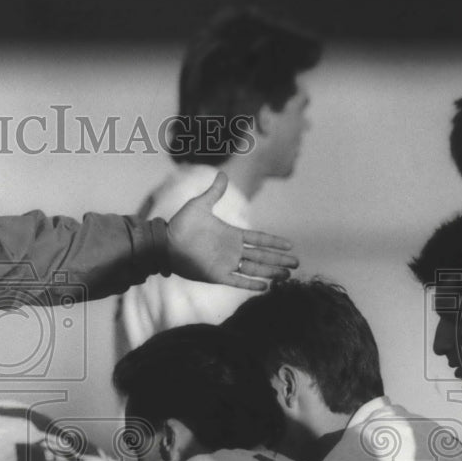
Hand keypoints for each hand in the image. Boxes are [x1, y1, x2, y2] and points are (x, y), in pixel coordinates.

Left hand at [164, 172, 297, 289]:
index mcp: (231, 235)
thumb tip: (223, 174)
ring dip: (271, 272)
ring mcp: (225, 264)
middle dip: (279, 260)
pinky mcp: (215, 275)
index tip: (290, 245)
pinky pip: (237, 281)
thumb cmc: (180, 225)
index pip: (259, 239)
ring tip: (287, 275)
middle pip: (262, 257)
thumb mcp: (200, 205)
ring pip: (254, 269)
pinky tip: (265, 286)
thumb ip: (214, 192)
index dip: (274, 242)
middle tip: (297, 263)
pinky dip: (251, 284)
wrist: (165, 243)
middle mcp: (231, 251)